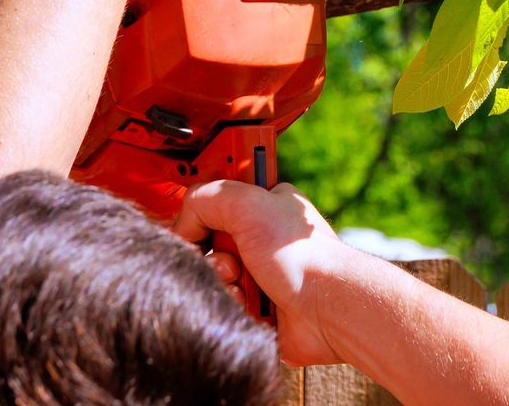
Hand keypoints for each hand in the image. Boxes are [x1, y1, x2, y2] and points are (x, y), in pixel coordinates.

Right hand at [174, 181, 359, 365]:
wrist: (325, 310)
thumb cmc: (302, 257)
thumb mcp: (248, 203)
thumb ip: (206, 198)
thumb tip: (183, 223)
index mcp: (264, 206)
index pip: (216, 203)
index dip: (204, 215)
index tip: (200, 224)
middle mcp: (261, 238)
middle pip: (209, 243)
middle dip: (214, 254)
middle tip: (233, 257)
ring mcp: (259, 274)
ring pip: (213, 277)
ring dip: (222, 282)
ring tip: (245, 282)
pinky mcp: (255, 306)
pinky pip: (223, 303)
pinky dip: (232, 304)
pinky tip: (251, 304)